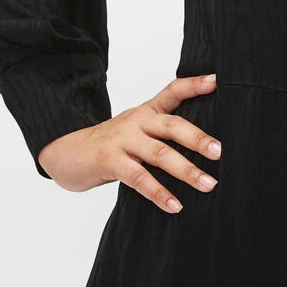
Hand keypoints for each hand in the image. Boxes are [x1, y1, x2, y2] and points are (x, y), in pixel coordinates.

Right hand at [36, 73, 221, 213]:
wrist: (67, 153)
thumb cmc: (111, 145)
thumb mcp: (137, 131)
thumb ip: (162, 133)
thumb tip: (204, 148)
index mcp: (147, 111)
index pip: (173, 91)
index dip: (194, 85)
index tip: (217, 81)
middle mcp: (137, 121)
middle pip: (173, 125)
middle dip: (198, 139)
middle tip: (220, 152)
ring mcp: (123, 140)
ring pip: (160, 154)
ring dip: (187, 171)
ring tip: (208, 184)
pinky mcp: (110, 161)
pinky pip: (139, 178)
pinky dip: (159, 193)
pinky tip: (175, 205)